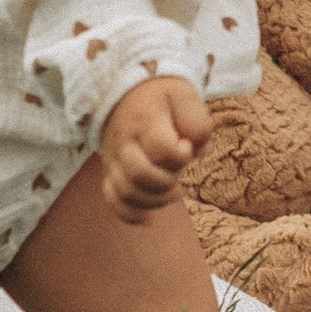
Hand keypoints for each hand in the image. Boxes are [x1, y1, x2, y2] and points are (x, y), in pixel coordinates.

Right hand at [100, 75, 209, 218]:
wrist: (126, 92)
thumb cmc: (162, 97)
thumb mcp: (185, 95)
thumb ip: (198, 122)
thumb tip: (199, 152)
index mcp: (145, 121)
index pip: (162, 149)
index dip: (181, 155)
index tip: (187, 147)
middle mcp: (125, 143)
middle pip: (141, 174)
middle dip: (168, 180)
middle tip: (179, 171)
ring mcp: (114, 160)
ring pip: (127, 192)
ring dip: (155, 200)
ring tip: (175, 192)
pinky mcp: (111, 172)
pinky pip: (112, 200)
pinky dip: (130, 214)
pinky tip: (149, 219)